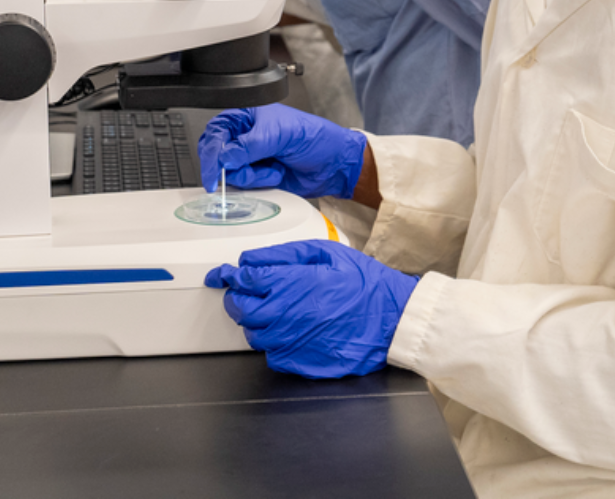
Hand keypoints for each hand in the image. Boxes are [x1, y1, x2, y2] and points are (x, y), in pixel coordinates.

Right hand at [199, 104, 365, 198]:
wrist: (334, 165)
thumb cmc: (314, 138)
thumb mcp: (280, 135)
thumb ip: (250, 145)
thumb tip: (226, 157)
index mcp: (246, 117)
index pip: (216, 131)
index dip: (212, 150)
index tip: (215, 168)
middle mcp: (245, 137)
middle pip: (217, 154)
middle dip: (229, 167)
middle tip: (243, 172)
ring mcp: (250, 158)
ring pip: (230, 173)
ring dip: (251, 176)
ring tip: (272, 170)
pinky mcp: (257, 177)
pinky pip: (244, 186)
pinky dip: (258, 184)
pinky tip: (275, 176)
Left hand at [204, 240, 416, 377]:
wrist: (394, 319)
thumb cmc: (365, 284)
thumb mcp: (326, 253)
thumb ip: (284, 255)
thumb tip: (250, 259)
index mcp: (289, 284)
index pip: (242, 280)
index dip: (227, 276)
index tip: (220, 275)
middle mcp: (284, 314)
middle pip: (239, 309)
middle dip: (235, 299)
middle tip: (242, 292)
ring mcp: (291, 341)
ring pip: (253, 334)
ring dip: (253, 322)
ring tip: (268, 312)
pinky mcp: (302, 361)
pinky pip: (272, 356)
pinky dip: (272, 345)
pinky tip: (285, 333)